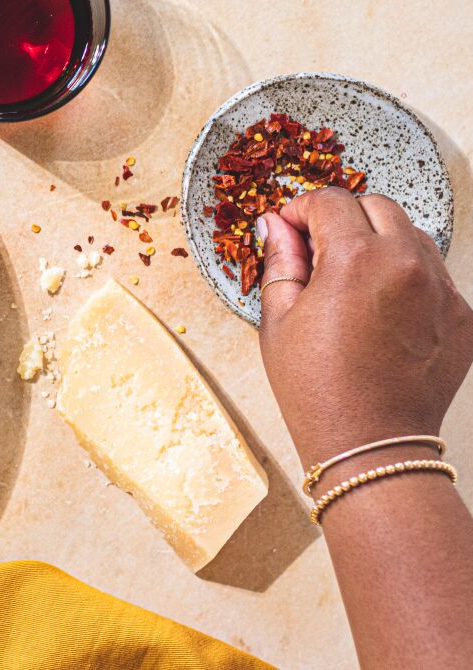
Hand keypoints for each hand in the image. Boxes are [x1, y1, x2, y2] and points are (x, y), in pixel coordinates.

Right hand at [257, 187, 472, 465]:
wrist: (371, 445)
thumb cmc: (317, 391)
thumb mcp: (279, 321)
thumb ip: (280, 262)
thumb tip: (275, 226)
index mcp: (356, 261)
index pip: (330, 202)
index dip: (300, 210)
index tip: (289, 227)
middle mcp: (407, 265)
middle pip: (376, 206)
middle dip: (343, 218)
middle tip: (317, 250)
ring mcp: (442, 290)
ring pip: (411, 235)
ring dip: (378, 243)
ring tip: (350, 283)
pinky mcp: (462, 315)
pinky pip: (433, 275)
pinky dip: (405, 278)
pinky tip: (379, 311)